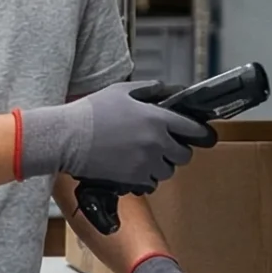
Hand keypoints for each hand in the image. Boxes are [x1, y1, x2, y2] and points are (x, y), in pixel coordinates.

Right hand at [20, 81, 215, 190]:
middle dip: (178, 151)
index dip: (202, 134)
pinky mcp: (133, 178)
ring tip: (145, 157)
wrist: (66, 138)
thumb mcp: (120, 91)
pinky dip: (147, 177)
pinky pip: (152, 182)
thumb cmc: (90, 112)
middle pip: (184, 155)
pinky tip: (133, 167)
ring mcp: (146, 162)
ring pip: (168, 170)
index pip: (195, 130)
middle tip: (165, 146)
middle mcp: (156, 142)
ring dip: (162, 165)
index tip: (205, 136)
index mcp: (157, 118)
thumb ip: (148, 90)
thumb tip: (166, 91)